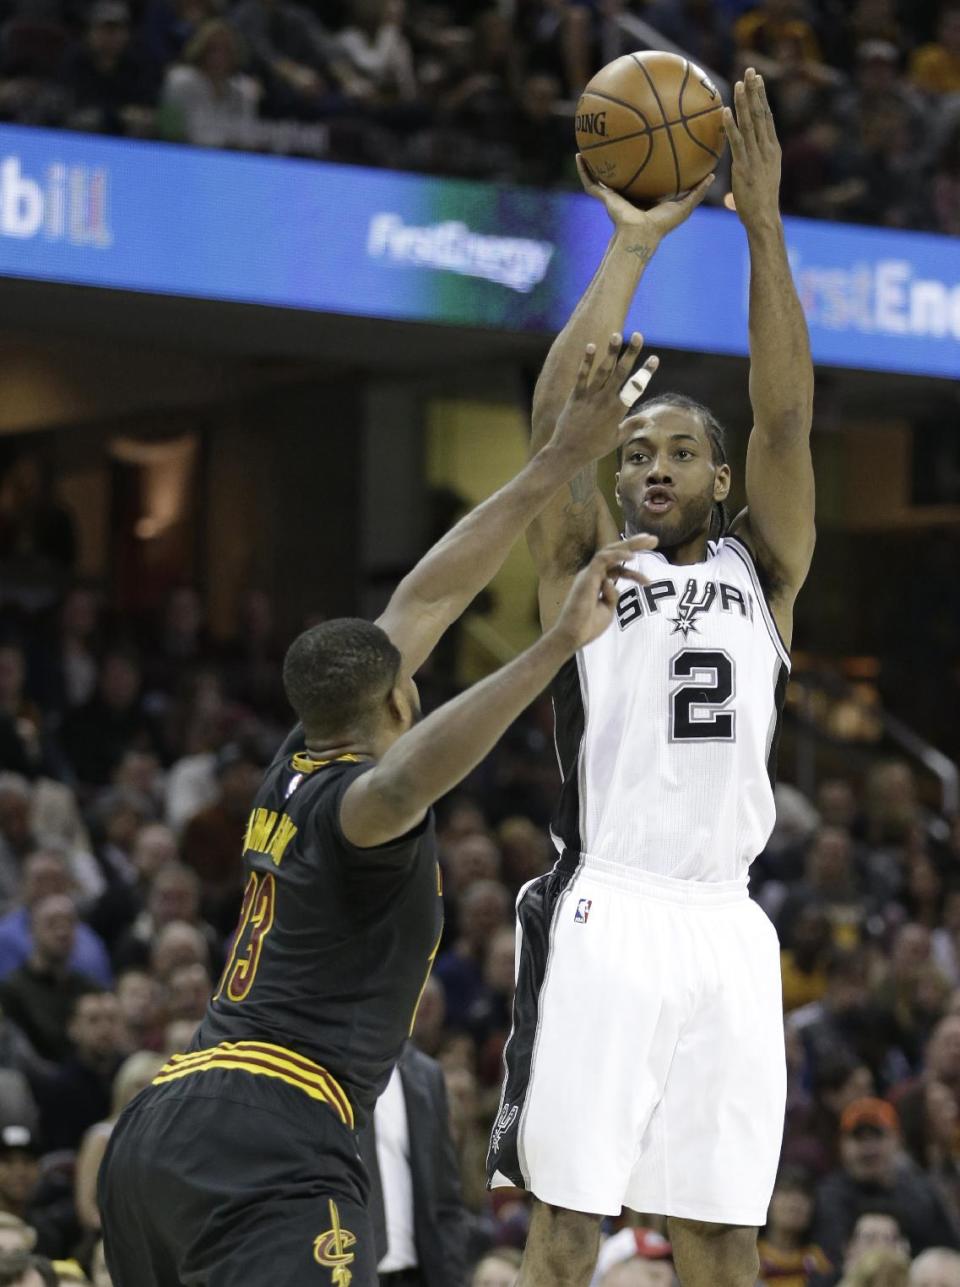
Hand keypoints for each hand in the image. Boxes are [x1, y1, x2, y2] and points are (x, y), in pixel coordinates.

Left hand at [549, 332, 658, 465]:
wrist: (568, 453)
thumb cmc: (594, 447)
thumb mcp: (617, 438)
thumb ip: (633, 425)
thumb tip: (650, 419)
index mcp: (619, 410)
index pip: (636, 387)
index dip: (646, 372)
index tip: (655, 359)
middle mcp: (606, 401)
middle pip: (621, 373)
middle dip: (631, 353)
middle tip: (639, 336)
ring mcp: (591, 397)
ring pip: (603, 371)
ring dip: (610, 352)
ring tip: (616, 335)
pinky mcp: (576, 396)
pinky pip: (582, 376)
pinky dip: (587, 361)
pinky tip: (591, 346)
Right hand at [551, 535, 656, 649]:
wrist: (574, 636)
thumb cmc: (588, 626)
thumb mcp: (608, 609)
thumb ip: (613, 596)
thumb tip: (616, 587)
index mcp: (597, 582)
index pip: (618, 570)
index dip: (634, 572)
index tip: (649, 582)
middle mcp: (593, 574)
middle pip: (615, 554)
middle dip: (635, 544)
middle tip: (654, 539)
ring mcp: (590, 574)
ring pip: (609, 551)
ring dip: (630, 545)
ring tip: (649, 541)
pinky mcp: (587, 576)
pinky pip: (601, 559)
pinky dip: (617, 556)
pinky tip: (631, 556)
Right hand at [576, 154, 714, 244]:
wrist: (642, 234)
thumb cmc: (663, 224)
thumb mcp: (685, 204)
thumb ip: (698, 190)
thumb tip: (713, 175)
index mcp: (644, 194)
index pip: (644, 175)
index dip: (644, 161)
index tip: (646, 144)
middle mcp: (627, 193)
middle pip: (621, 171)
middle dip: (618, 156)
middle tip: (618, 135)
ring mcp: (613, 195)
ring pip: (601, 174)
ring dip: (595, 160)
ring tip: (590, 141)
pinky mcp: (604, 197)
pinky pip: (590, 181)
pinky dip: (583, 170)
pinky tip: (579, 154)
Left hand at [723, 68, 781, 229]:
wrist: (765, 218)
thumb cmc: (760, 204)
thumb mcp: (760, 181)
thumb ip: (752, 171)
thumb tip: (737, 179)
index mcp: (772, 149)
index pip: (767, 117)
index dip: (762, 97)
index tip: (758, 80)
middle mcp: (766, 148)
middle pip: (760, 113)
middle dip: (756, 90)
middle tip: (751, 70)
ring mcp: (756, 156)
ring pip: (750, 123)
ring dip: (744, 102)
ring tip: (740, 83)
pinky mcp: (744, 166)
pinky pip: (736, 142)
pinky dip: (731, 125)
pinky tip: (726, 110)